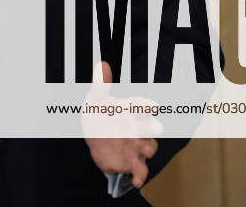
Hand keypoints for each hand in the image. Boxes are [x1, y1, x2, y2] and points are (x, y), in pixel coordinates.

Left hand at [83, 61, 158, 188]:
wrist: (93, 137)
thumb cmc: (98, 115)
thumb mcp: (95, 101)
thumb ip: (100, 85)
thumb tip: (101, 65)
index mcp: (131, 110)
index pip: (142, 105)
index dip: (146, 106)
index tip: (150, 106)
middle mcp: (139, 127)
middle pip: (152, 128)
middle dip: (151, 129)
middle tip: (149, 128)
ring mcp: (137, 145)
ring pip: (150, 148)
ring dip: (147, 149)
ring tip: (140, 149)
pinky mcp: (131, 161)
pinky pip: (141, 170)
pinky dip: (140, 176)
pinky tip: (135, 180)